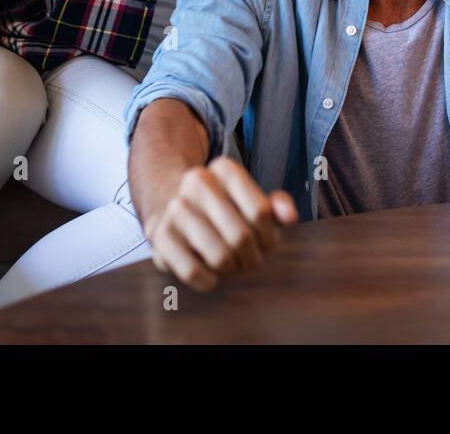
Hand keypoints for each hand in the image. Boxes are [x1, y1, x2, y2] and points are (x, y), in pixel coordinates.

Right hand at [144, 156, 297, 291]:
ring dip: (231, 269)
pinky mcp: (159, 235)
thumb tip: (290, 216)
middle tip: (250, 260)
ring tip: (232, 265)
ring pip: (219, 256)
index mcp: (224, 169)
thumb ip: (276, 206)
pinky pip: (192, 271)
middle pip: (241, 237)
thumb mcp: (250, 198)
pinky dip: (209, 281)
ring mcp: (175, 208)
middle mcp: (196, 181)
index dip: (270, 237)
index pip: (261, 212)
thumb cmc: (222, 206)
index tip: (266, 244)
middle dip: (252, 258)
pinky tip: (212, 275)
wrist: (170, 202)